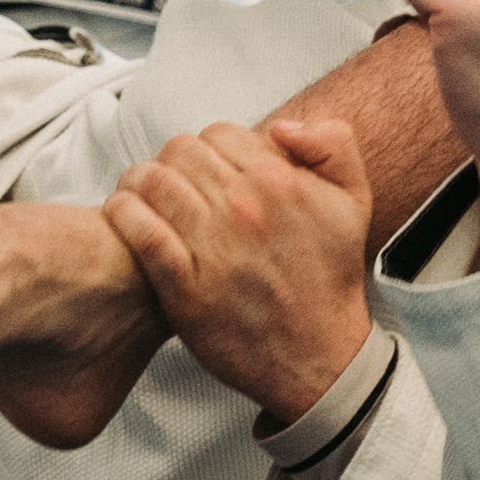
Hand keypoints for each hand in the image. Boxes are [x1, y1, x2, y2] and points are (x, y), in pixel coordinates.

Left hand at [102, 120, 373, 423]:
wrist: (320, 353)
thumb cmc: (330, 275)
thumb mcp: (355, 200)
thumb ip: (333, 144)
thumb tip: (282, 126)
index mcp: (282, 181)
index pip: (219, 133)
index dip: (211, 147)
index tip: (211, 171)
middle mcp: (245, 207)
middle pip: (180, 151)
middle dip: (175, 163)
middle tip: (176, 185)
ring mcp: (212, 245)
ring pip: (151, 181)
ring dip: (141, 183)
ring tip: (145, 198)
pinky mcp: (183, 284)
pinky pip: (137, 227)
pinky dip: (123, 213)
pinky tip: (128, 216)